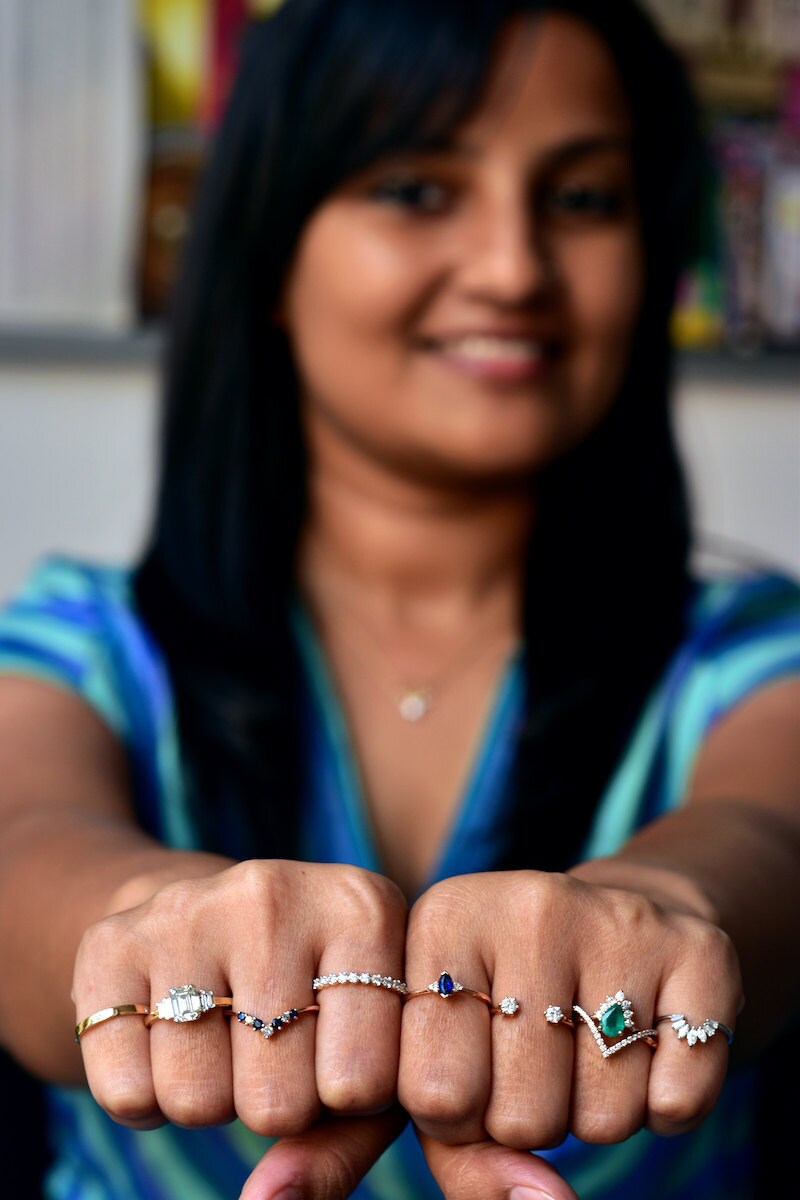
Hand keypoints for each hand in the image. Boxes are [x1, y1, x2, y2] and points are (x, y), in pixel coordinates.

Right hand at [73, 860, 406, 1141]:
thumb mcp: (366, 1050)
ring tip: (226, 1041)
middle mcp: (275, 893)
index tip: (339, 1052)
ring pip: (195, 1102)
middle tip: (275, 1049)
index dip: (347, 1098)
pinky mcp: (110, 940)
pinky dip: (145, 1097)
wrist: (218, 913)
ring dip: (211, 1100)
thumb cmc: (317, 1003)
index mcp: (363, 907)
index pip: (362, 1083)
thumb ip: (347, 1143)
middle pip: (277, 1101)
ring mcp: (188, 910)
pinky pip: (124, 1093)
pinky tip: (172, 1041)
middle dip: (277, 1104)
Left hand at [399, 870, 740, 1154]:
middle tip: (539, 1059)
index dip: (458, 1115)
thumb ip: (458, 1153)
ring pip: (604, 1117)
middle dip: (531, 1118)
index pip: (434, 1094)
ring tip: (588, 1046)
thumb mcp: (452, 1058)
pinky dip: (665, 1104)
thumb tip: (537, 1199)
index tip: (473, 1067)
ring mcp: (617, 919)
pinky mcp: (698, 948)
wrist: (615, 924)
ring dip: (597, 1112)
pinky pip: (679, 1101)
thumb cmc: (509, 1010)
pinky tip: (646, 1047)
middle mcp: (529, 903)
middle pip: (523, 1116)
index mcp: (444, 918)